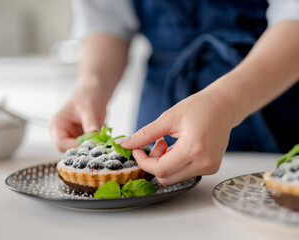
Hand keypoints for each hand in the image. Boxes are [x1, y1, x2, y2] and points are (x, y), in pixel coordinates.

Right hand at [49, 85, 106, 151]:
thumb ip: (91, 123)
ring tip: (100, 127)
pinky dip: (97, 140)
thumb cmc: (87, 96)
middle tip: (99, 138)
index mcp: (56, 125)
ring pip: (82, 149)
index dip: (75, 147)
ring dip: (93, 143)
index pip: (61, 144)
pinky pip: (89, 145)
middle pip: (70, 150)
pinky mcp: (82, 138)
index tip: (90, 144)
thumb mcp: (89, 109)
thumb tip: (95, 135)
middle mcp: (62, 133)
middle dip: (86, 146)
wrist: (95, 92)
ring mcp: (72, 136)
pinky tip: (101, 127)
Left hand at [118, 89, 234, 184]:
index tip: (137, 149)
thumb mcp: (168, 118)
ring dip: (164, 163)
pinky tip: (178, 148)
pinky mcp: (211, 168)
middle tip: (157, 142)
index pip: (160, 169)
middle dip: (153, 162)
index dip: (143, 161)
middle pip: (166, 177)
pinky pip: (184, 173)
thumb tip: (125, 144)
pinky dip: (175, 164)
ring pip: (174, 177)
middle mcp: (204, 162)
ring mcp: (209, 167)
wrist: (223, 106)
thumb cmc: (199, 107)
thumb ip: (145, 134)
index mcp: (194, 149)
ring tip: (169, 143)